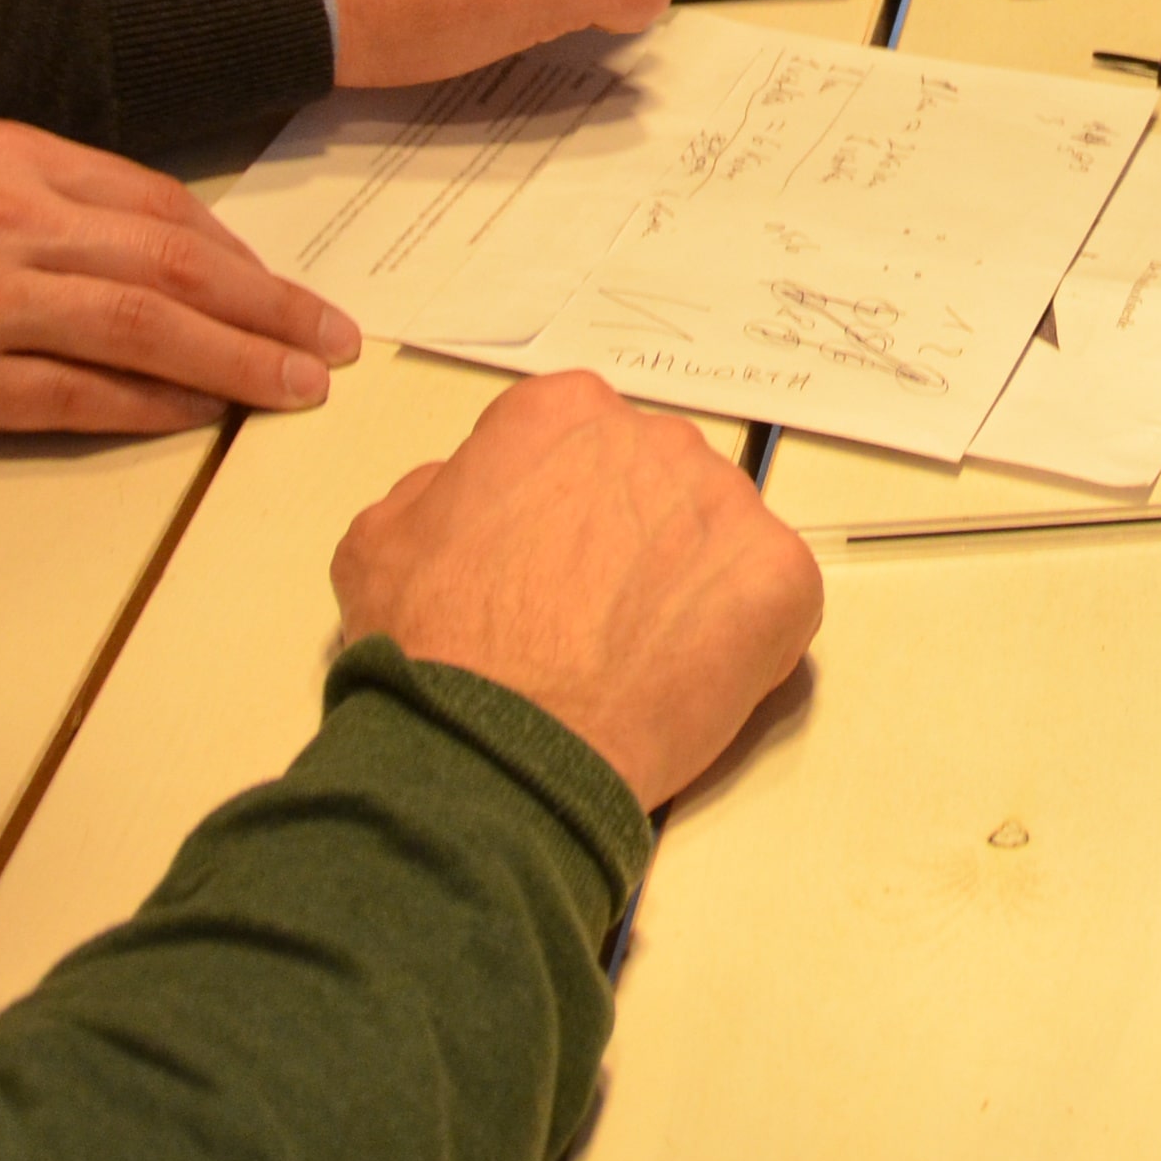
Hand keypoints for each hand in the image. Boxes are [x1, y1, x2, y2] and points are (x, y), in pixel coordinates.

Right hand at [0, 120, 358, 443]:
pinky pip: (78, 396)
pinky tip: (202, 416)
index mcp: (7, 157)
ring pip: (146, 329)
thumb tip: (153, 241)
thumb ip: (43, 191)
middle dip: (271, 307)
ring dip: (237, 360)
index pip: (160, 205)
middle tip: (336, 341)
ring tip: (299, 385)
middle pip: (176, 265)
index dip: (241, 253)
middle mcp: (6, 222)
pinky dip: (151, 406)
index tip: (289, 288)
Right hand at [333, 369, 821, 808]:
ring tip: (638, 659)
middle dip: (634, 541)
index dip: (564, 510)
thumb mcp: (380, 544)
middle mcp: (651, 439)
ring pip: (718, 538)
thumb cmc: (436, 652)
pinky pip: (776, 598)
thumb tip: (460, 494)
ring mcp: (724, 505)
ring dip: (690, 587)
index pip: (581, 445)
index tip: (552, 563)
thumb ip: (433, 494)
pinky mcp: (780, 578)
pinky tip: (687, 679)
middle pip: (656, 483)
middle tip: (595, 617)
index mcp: (561, 415)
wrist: (495, 745)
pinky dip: (746, 639)